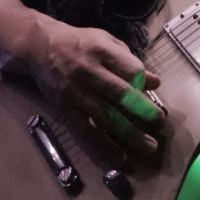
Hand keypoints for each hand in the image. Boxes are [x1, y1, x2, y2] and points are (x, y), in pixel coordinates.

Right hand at [0, 0, 164, 153]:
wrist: (39, 46)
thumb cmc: (80, 43)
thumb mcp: (106, 42)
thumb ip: (130, 61)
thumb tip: (155, 82)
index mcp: (101, 51)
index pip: (130, 69)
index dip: (144, 82)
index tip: (153, 92)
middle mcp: (87, 71)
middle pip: (120, 94)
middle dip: (143, 111)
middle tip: (160, 123)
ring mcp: (74, 92)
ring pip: (105, 116)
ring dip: (129, 134)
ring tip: (148, 146)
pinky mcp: (64, 109)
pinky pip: (85, 132)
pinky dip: (103, 147)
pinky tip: (119, 157)